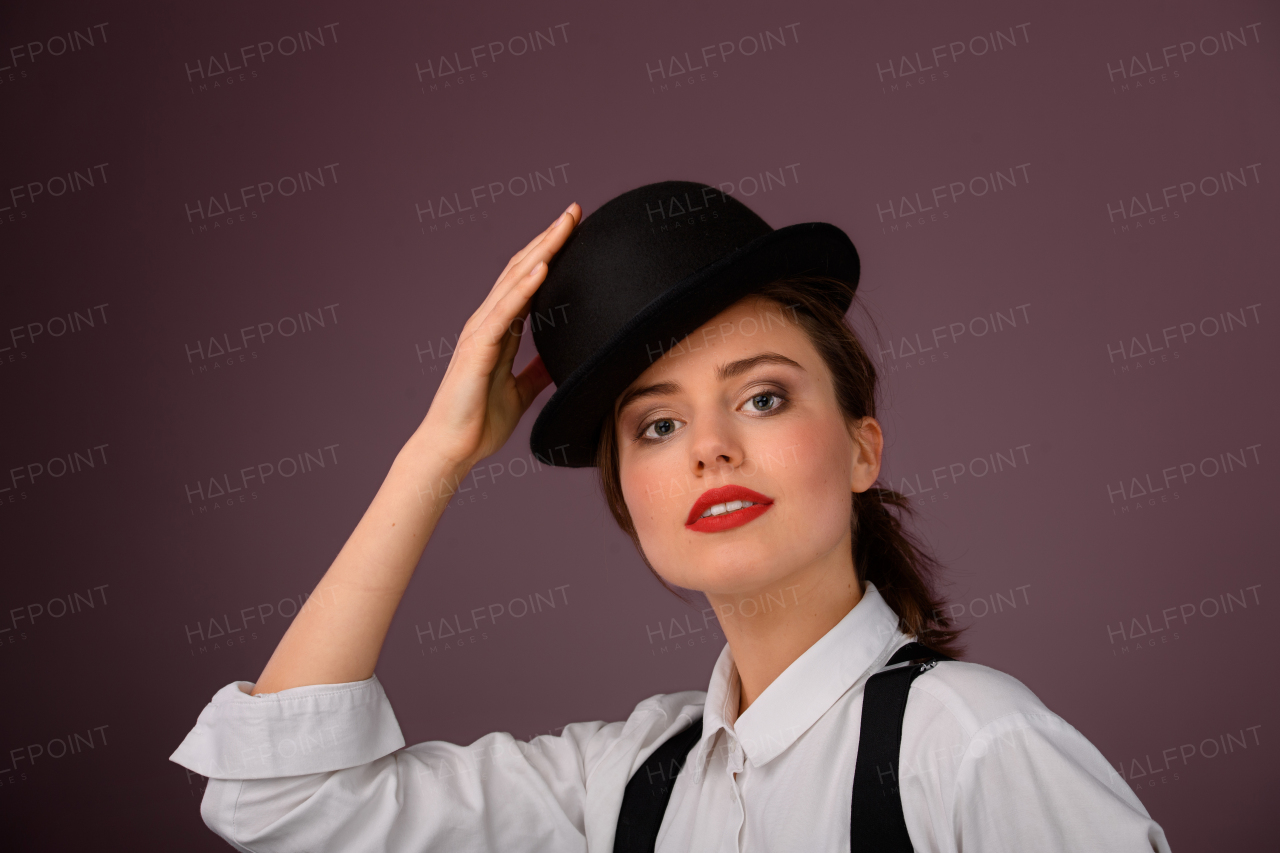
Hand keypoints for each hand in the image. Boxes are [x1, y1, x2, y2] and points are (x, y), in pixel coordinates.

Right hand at [416, 202, 579, 468]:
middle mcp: (489, 323)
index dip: (551, 252)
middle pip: (522, 269)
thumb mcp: (520, 392)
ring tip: (565, 224)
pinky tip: (543, 266)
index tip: (576, 228)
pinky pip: (504, 312)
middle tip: (575, 210)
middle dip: (550, 238)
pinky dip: (524, 287)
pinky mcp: (477, 348)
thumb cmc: (479, 422)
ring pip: (514, 281)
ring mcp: (481, 332)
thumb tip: (558, 358)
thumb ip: (536, 370)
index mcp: (500, 330)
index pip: (529, 281)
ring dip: (541, 250)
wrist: (452, 449)